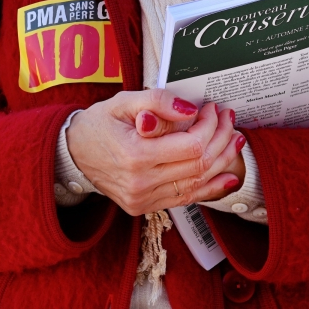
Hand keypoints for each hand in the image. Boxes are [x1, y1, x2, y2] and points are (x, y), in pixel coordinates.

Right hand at [66, 89, 244, 214]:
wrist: (74, 154)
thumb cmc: (99, 125)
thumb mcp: (123, 102)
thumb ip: (157, 101)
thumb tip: (189, 109)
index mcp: (135, 155)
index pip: (191, 144)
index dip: (209, 126)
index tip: (211, 109)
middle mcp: (141, 183)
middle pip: (200, 164)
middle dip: (221, 138)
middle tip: (227, 119)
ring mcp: (143, 199)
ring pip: (198, 183)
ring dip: (222, 160)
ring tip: (234, 139)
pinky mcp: (146, 206)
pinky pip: (186, 198)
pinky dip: (211, 187)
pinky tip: (228, 175)